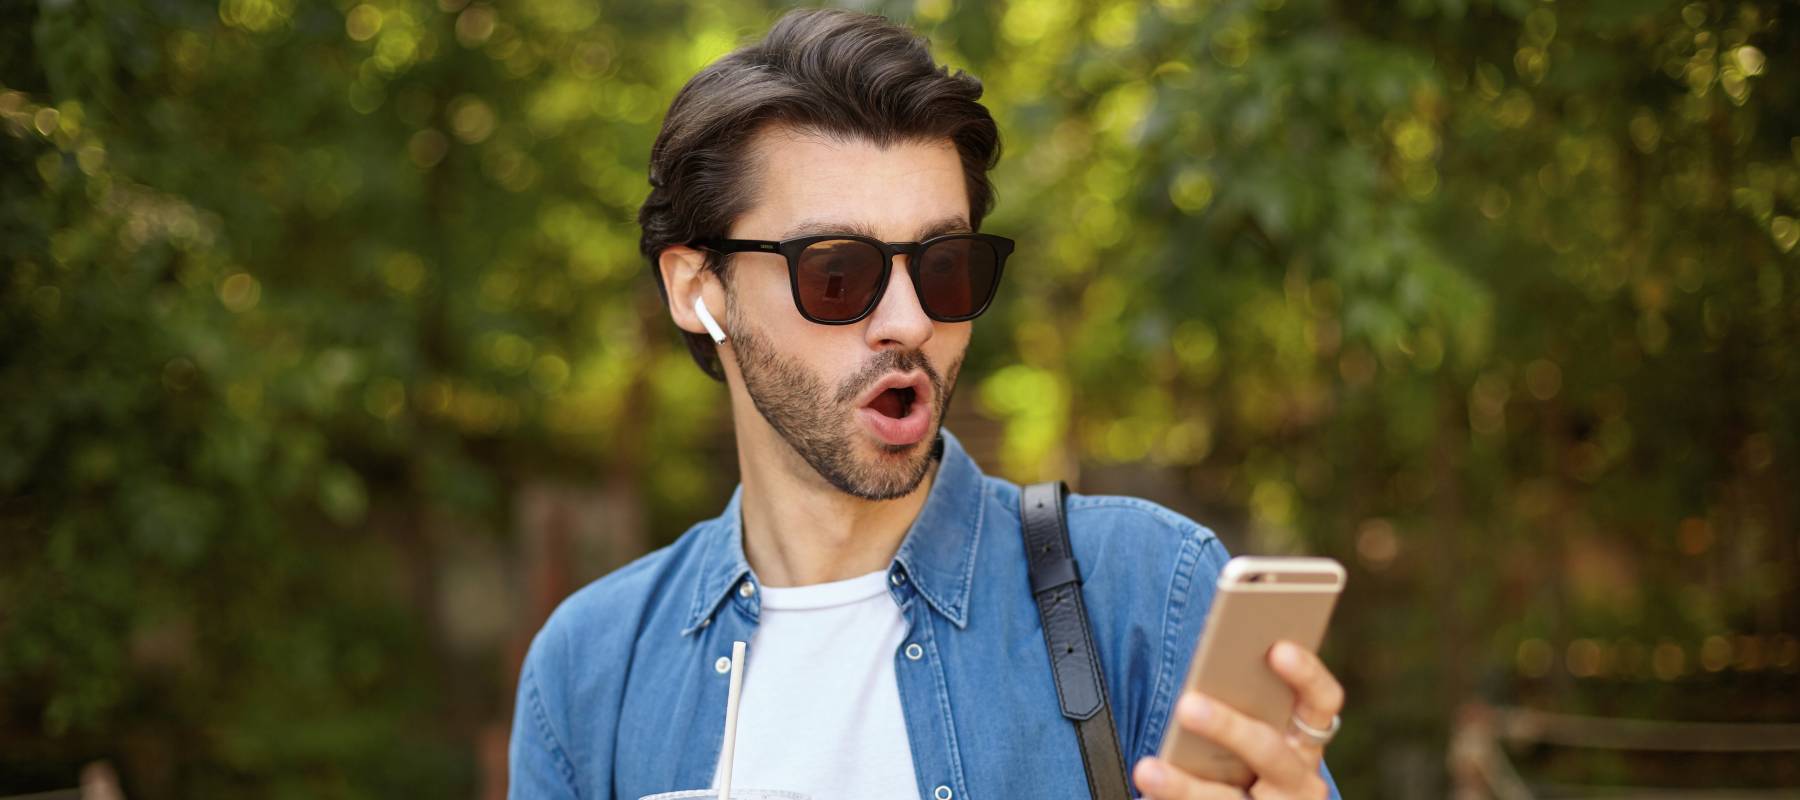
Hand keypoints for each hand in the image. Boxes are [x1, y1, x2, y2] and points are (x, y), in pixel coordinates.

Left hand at [1131, 641, 1342, 798]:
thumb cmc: (1243, 760)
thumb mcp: (1253, 734)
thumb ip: (1241, 704)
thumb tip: (1201, 674)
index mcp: (1307, 741)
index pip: (1323, 701)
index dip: (1307, 674)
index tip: (1277, 648)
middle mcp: (1303, 780)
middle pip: (1268, 750)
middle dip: (1227, 727)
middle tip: (1186, 705)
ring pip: (1229, 799)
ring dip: (1185, 786)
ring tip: (1146, 769)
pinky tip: (1146, 797)